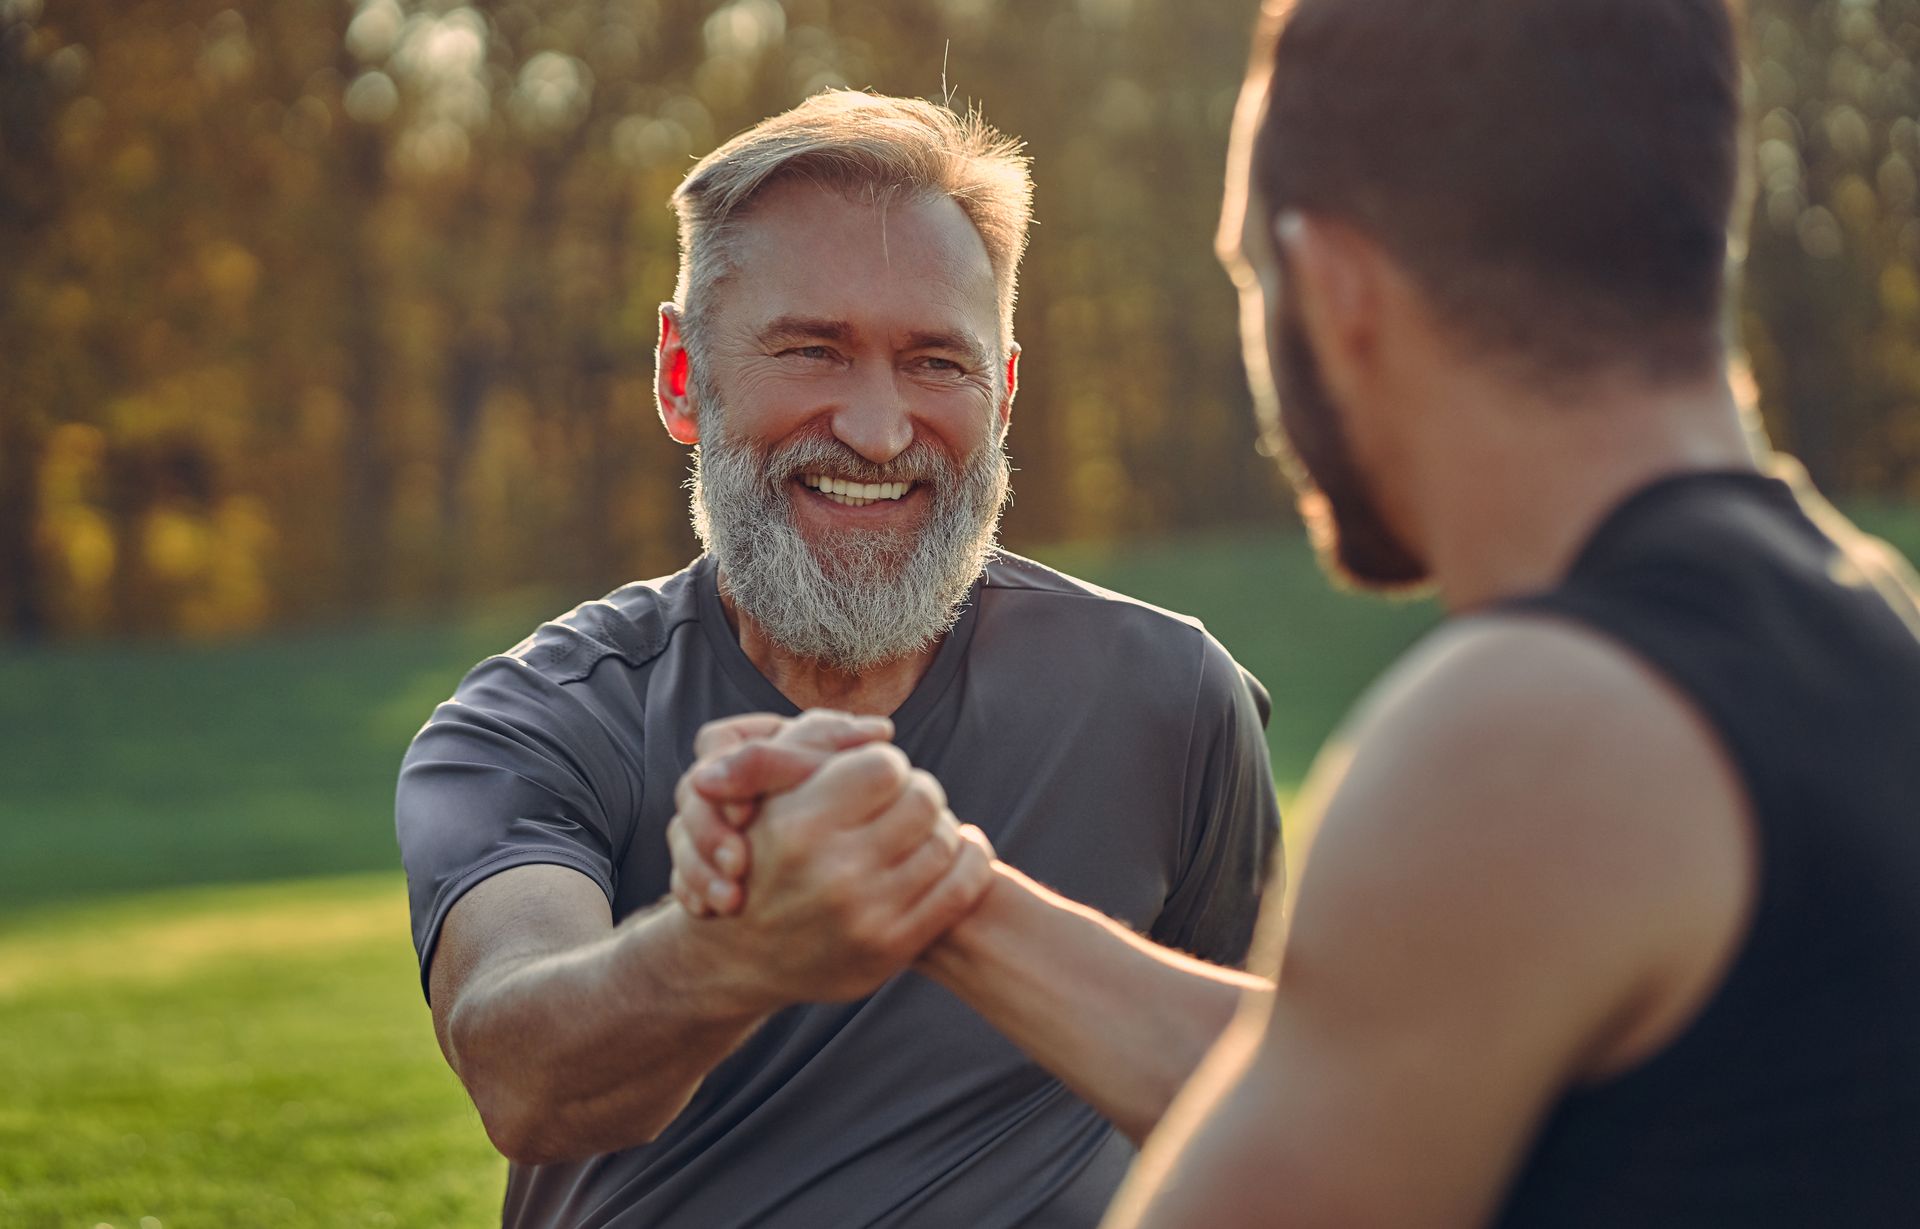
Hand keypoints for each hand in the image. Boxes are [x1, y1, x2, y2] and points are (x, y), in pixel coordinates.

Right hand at [674, 740, 996, 1005]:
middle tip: (902, 802)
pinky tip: (957, 851)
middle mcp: (834, 874)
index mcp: (798, 828)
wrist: (741, 958)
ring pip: (946, 841)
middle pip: (923, 799)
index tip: (873, 779)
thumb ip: (806, 746)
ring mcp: (868, 917)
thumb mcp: (758, 797)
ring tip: (919, 828)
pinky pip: (962, 887)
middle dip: (916, 792)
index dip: (884, 766)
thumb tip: (882, 729)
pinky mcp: (893, 948)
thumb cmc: (757, 859)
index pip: (885, 766)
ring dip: (940, 826)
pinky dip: (969, 860)